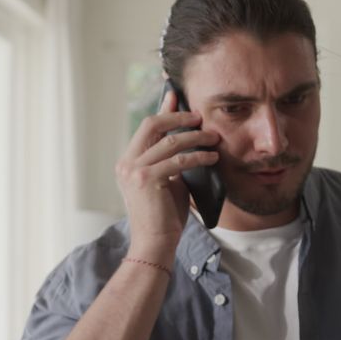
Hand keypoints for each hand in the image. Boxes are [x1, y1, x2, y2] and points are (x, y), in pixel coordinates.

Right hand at [115, 89, 219, 259]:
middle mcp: (126, 163)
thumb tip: (188, 137)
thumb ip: (171, 159)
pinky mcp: (146, 180)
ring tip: (214, 138)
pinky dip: (198, 157)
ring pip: (170, 142)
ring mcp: (133, 171)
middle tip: (201, 118)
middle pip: (152, 124)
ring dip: (196, 138)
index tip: (177, 95)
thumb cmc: (164, 216)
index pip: (147, 127)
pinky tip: (212, 158)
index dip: (164, 110)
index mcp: (128, 162)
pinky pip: (178, 161)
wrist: (155, 244)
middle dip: (179, 117)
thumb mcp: (168, 181)